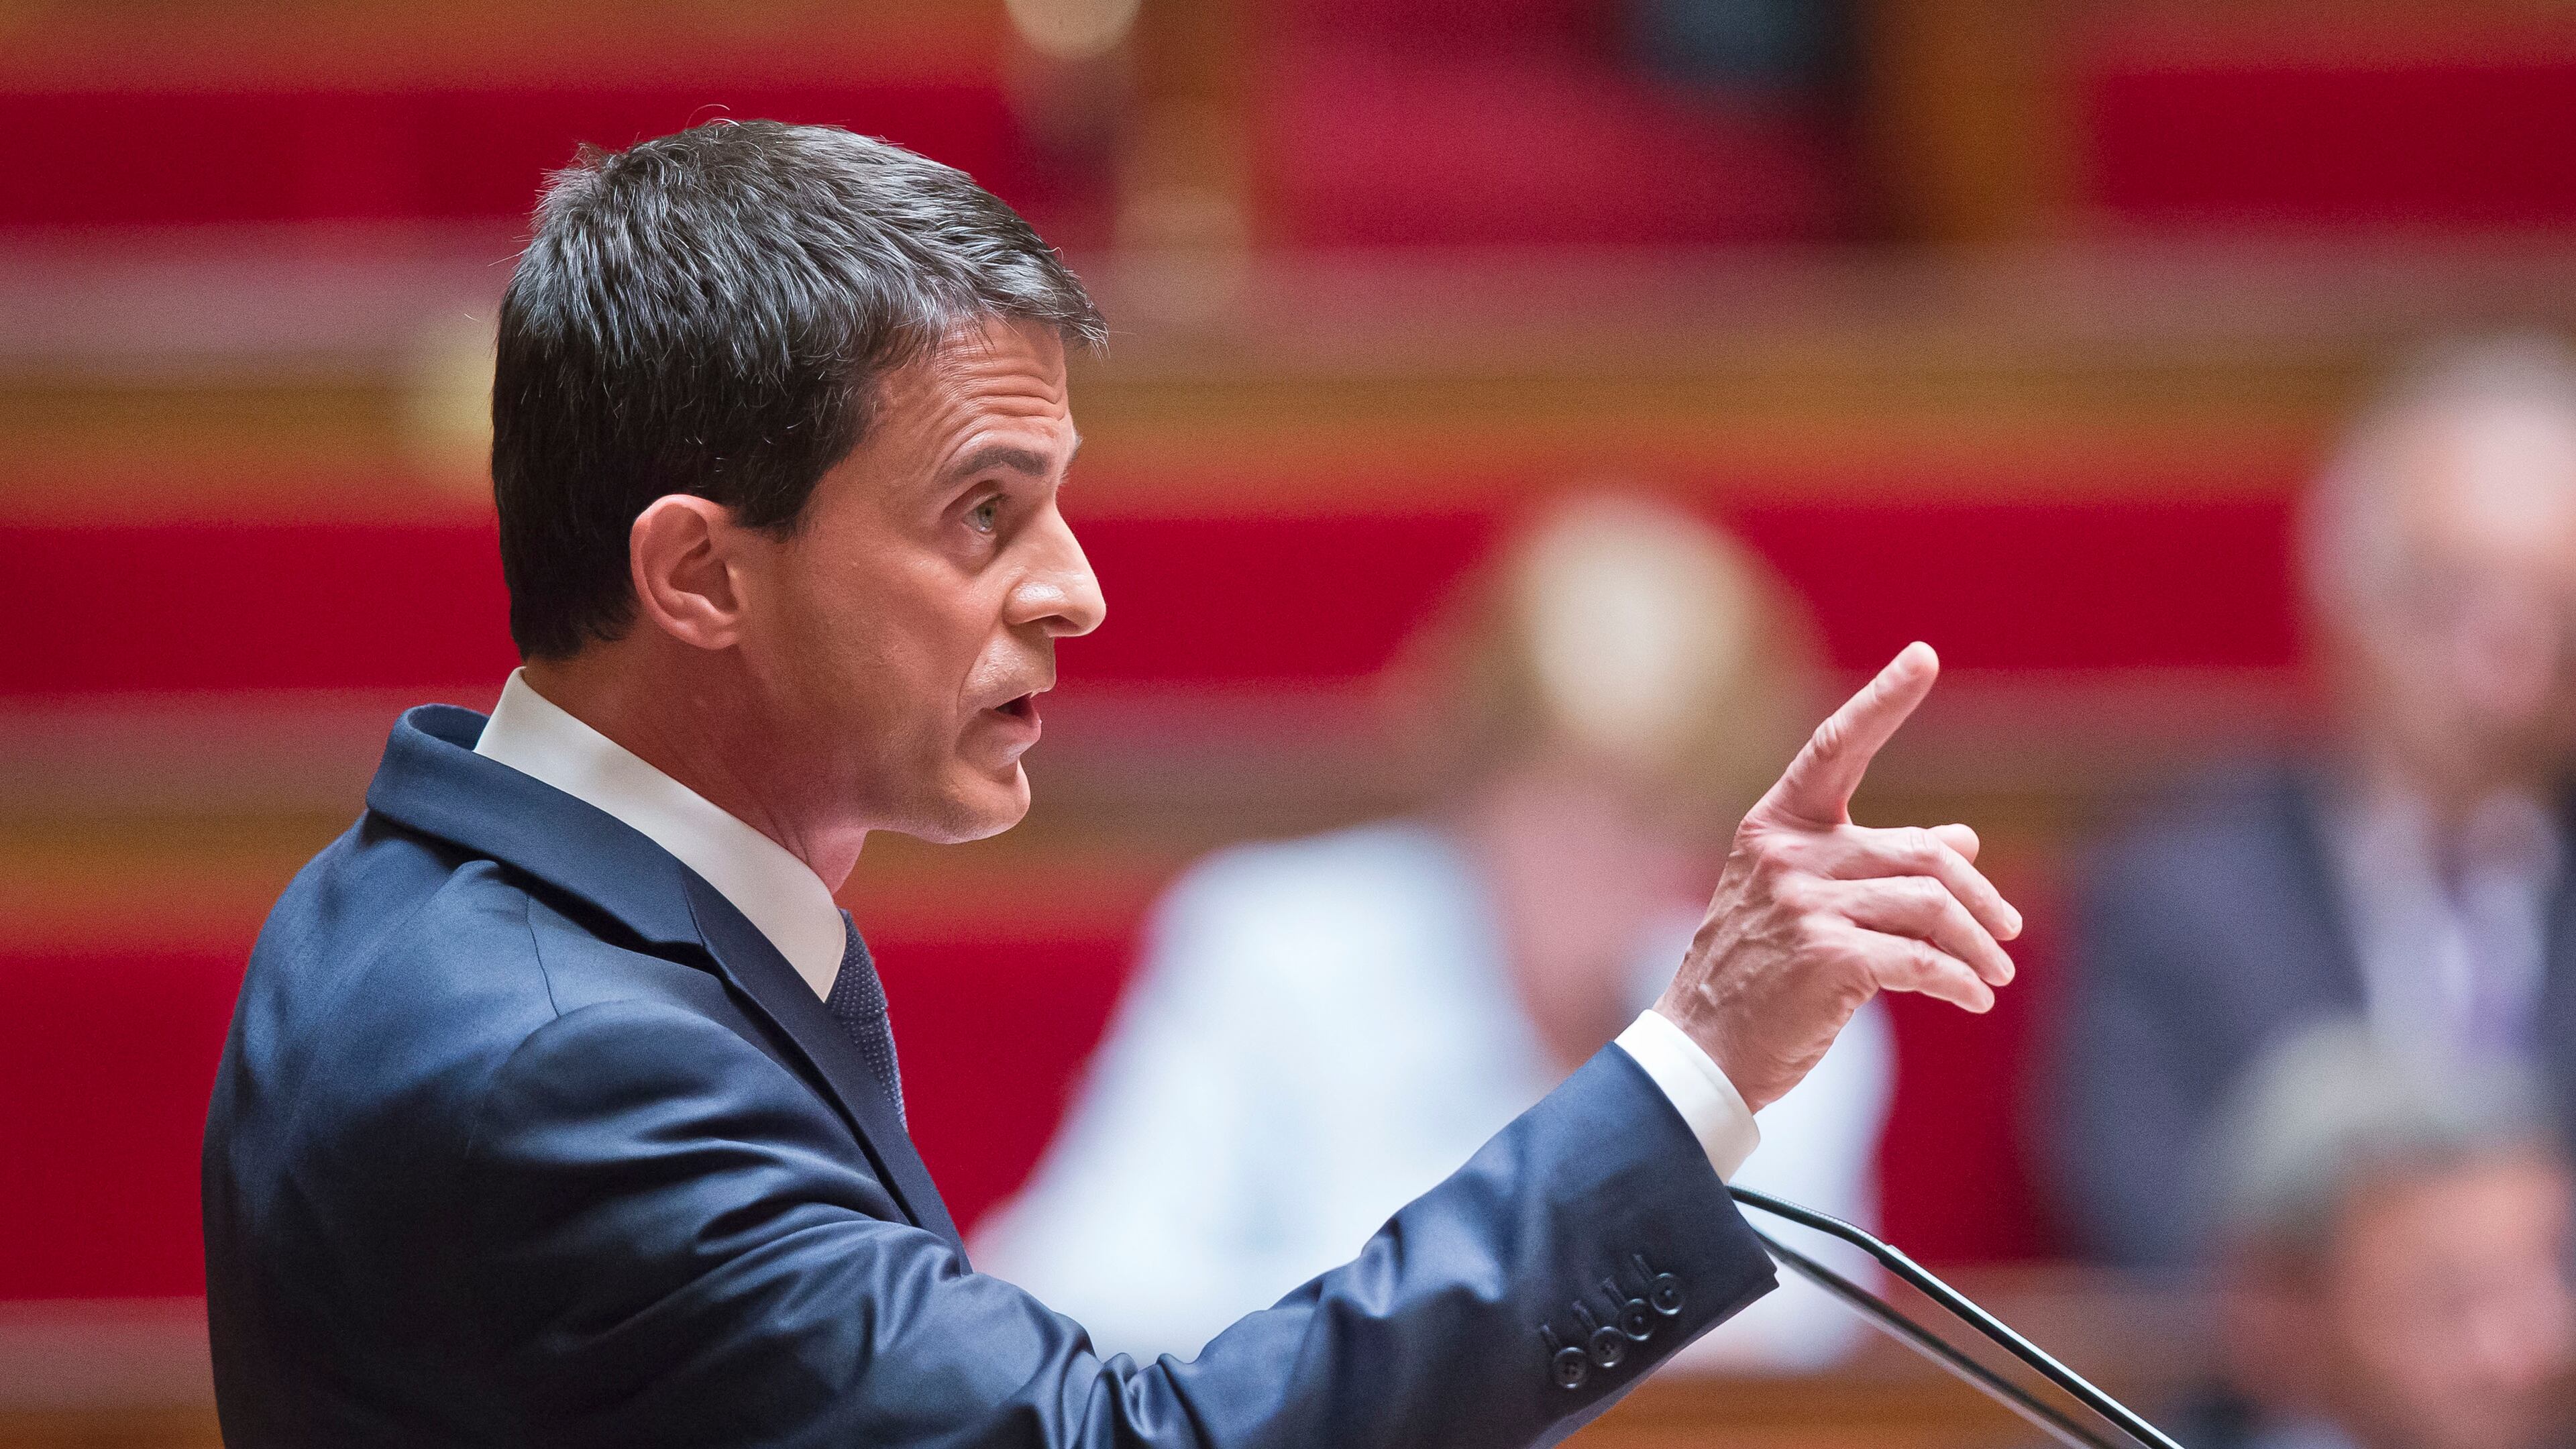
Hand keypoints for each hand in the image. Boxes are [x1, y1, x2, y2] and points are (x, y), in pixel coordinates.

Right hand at [1654, 642, 2019, 1112]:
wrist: (1704, 1050)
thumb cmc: (1755, 973)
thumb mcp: (1805, 902)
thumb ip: (1876, 863)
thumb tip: (1965, 838)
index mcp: (1776, 826)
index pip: (1836, 747)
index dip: (1884, 701)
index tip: (1924, 656)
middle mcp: (1789, 854)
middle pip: (1921, 852)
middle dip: (1978, 896)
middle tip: (2008, 932)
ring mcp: (1806, 904)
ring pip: (1931, 905)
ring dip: (1979, 945)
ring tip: (1995, 974)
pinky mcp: (1828, 958)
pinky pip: (1923, 959)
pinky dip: (1960, 981)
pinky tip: (1973, 999)